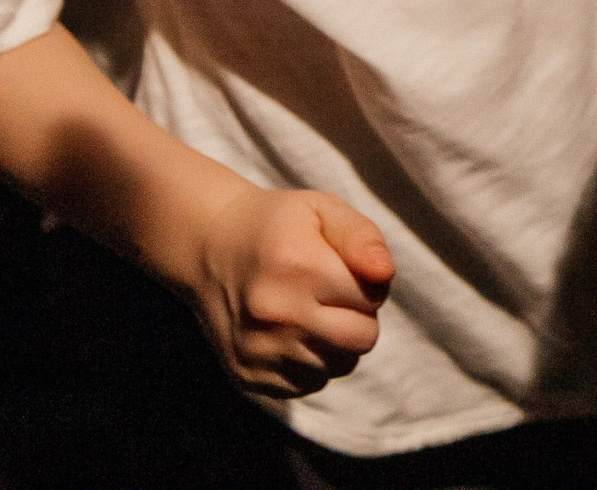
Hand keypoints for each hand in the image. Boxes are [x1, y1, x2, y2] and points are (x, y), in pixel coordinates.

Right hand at [182, 184, 396, 397]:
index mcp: (296, 266)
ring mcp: (257, 350)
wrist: (211, 249)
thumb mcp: (323, 211)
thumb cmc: (281, 226)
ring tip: (310, 310)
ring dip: (336, 342)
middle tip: (331, 293)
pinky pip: (309, 384)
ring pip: (339, 366)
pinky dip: (311, 362)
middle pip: (361, 339)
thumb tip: (385, 274)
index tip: (341, 268)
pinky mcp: (248, 376)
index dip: (368, 281)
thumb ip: (362, 237)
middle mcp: (273, 313)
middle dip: (359, 316)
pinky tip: (292, 332)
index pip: (373, 296)